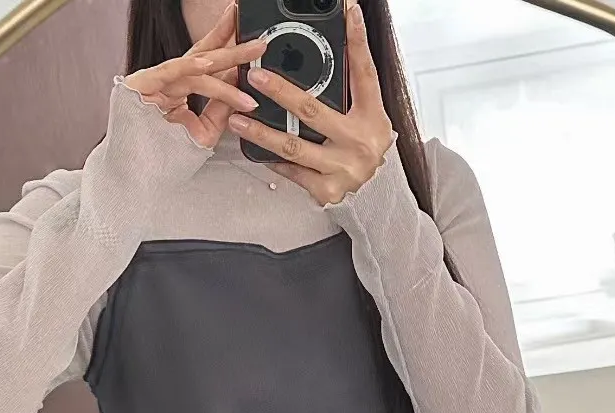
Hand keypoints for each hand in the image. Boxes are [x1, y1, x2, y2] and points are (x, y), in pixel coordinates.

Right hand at [124, 4, 266, 149]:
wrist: (136, 181)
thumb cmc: (162, 162)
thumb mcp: (203, 134)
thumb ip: (221, 109)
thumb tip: (241, 85)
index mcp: (175, 91)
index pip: (206, 67)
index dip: (229, 53)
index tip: (254, 47)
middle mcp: (164, 83)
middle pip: (202, 58)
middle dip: (232, 47)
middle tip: (258, 42)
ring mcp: (151, 83)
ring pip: (193, 68)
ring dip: (222, 61)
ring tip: (247, 56)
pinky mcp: (139, 87)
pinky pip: (168, 73)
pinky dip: (188, 68)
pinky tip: (208, 63)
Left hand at [227, 2, 393, 202]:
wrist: (377, 194)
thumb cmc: (366, 146)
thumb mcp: (369, 114)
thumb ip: (354, 84)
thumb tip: (348, 34)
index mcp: (371, 117)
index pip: (364, 74)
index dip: (356, 42)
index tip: (347, 13)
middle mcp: (358, 142)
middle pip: (313, 111)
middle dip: (280, 92)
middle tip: (255, 76)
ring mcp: (341, 168)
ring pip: (293, 146)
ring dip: (261, 131)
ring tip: (238, 119)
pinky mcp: (325, 189)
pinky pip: (292, 171)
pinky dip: (272, 159)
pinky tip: (253, 147)